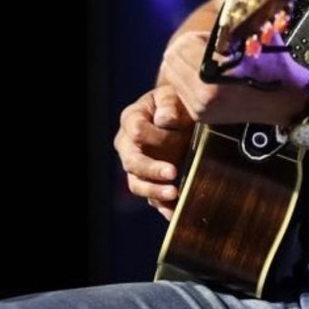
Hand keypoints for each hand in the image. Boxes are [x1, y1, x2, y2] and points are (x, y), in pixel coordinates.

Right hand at [113, 84, 193, 220]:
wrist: (181, 115)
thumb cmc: (174, 103)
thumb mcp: (172, 96)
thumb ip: (168, 104)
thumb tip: (165, 120)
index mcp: (131, 119)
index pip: (136, 130)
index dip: (156, 134)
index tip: (178, 133)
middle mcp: (128, 145)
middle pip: (132, 161)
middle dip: (152, 169)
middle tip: (173, 173)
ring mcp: (136, 166)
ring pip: (137, 184)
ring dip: (155, 191)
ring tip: (174, 194)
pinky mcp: (149, 181)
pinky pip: (151, 198)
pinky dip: (162, 206)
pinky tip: (175, 212)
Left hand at [159, 0, 308, 127]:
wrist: (289, 101)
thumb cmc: (275, 65)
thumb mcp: (253, 31)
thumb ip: (231, 4)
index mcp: (214, 74)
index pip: (184, 44)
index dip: (199, 36)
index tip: (216, 39)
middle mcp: (203, 95)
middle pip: (172, 58)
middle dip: (188, 47)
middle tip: (210, 47)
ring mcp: (200, 109)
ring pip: (172, 72)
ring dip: (186, 61)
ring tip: (210, 60)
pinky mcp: (200, 116)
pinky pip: (179, 88)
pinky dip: (188, 76)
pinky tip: (208, 74)